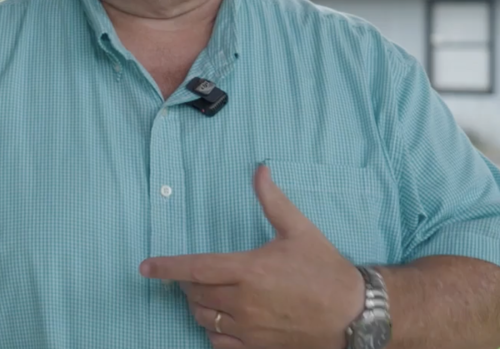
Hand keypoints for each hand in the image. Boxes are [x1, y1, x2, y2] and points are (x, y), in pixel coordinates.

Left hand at [139, 164, 364, 348]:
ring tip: (205, 293)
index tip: (145, 266)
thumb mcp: (299, 229)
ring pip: (203, 319)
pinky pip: (218, 344)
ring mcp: (250, 329)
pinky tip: (219, 320)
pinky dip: (211, 332)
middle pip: (195, 293)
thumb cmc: (325, 270)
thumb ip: (273, 200)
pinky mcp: (258, 348)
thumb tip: (260, 169)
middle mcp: (244, 302)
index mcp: (250, 271)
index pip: (196, 269)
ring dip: (197, 305)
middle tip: (191, 274)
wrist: (355, 315)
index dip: (167, 267)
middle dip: (186, 283)